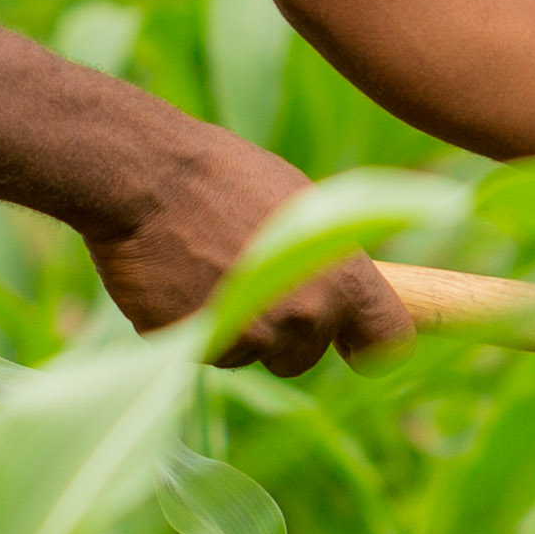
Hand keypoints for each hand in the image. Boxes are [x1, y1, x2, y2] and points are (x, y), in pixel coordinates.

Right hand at [85, 119, 417, 374]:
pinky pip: (205, 350)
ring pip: (248, 354)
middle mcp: (308, 314)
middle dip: (278, 332)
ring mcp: (254, 336)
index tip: (355, 348)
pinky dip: (191, 327)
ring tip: (203, 269)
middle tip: (245, 281)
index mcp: (343, 274)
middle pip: (304, 357)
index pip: (389, 338)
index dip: (371, 346)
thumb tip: (336, 285)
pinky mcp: (205, 348)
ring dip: (231, 328)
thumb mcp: (301, 207)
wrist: (145, 176)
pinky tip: (176, 281)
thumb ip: (325, 259)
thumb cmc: (223, 176)